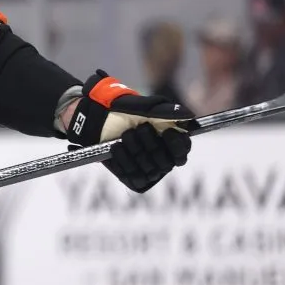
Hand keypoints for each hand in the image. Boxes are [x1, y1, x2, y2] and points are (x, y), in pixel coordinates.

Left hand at [65, 70, 192, 192]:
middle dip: (151, 144)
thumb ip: (165, 110)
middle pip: (165, 162)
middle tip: (138, 129)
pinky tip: (116, 148)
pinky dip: (124, 161)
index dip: (177, 144)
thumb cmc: (122, 110)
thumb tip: (189, 115)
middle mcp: (163, 159)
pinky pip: (133, 176)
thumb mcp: (142, 105)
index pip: (182, 151)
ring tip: (124, 135)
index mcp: (170, 141)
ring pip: (149, 169)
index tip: (168, 132)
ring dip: (136, 150)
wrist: (95, 120)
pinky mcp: (133, 179)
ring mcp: (148, 171)